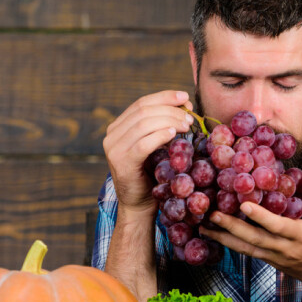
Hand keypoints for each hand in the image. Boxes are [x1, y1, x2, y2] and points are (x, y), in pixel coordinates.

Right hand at [103, 90, 193, 213]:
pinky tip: (173, 134)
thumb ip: (162, 125)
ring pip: (143, 125)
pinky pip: (143, 144)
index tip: (185, 97)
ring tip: (186, 125)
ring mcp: (114, 149)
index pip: (141, 103)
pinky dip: (159, 136)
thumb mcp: (155, 145)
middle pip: (143, 112)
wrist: (139, 204)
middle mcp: (112, 135)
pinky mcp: (122, 163)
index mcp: (118, 127)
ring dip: (169, 121)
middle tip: (189, 115)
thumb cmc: (151, 174)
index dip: (164, 97)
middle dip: (170, 109)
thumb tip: (185, 104)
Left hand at [200, 175, 301, 296]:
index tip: (243, 204)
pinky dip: (234, 245)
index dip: (260, 216)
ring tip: (204, 228)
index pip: (277, 226)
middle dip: (231, 227)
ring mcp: (278, 259)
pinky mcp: (274, 263)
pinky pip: (251, 254)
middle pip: (254, 239)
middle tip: (211, 215)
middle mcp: (286, 250)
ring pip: (247, 249)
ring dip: (225, 239)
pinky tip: (219, 236)